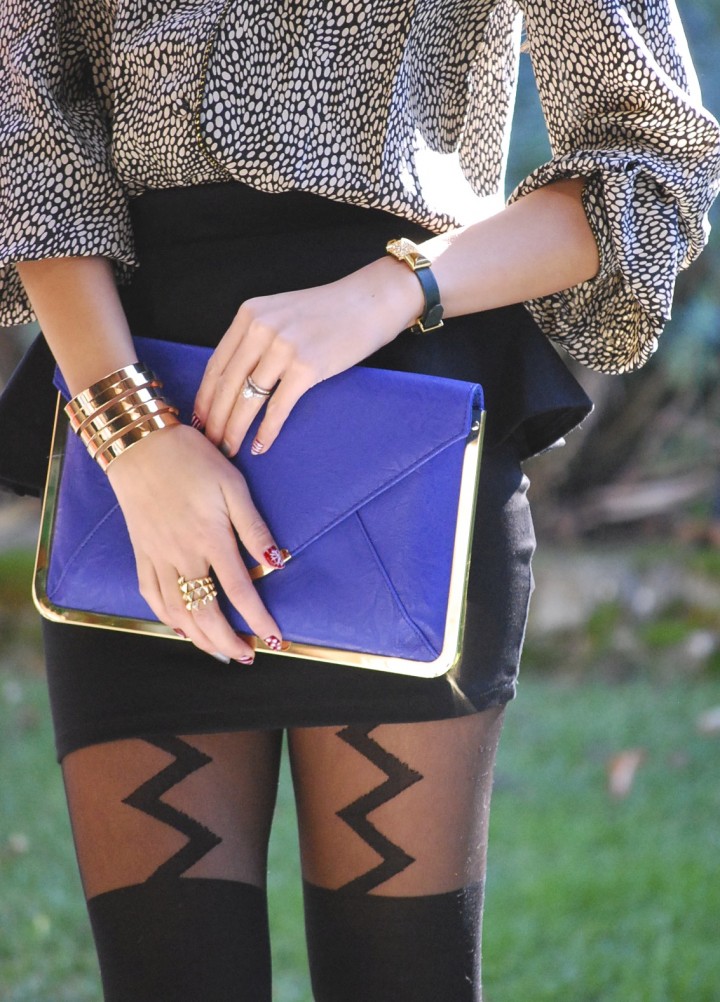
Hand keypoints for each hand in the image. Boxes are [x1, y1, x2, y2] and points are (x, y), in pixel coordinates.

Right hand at [107, 424, 283, 662]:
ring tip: (220, 651)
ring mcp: (158, 558)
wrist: (140, 445)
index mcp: (210, 539)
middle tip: (248, 655)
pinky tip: (182, 628)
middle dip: (228, 642)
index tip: (273, 638)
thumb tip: (277, 562)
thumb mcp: (233, 485)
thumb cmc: (192, 459)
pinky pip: (152, 598)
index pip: (239, 592)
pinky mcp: (142, 555)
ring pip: (177, 614)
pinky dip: (168, 620)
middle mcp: (182, 556)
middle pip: (205, 614)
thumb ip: (254, 527)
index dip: (258, 619)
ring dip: (200, 639)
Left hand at [193, 256, 422, 455]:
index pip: (217, 365)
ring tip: (229, 449)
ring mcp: (284, 347)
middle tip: (209, 445)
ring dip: (235, 430)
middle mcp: (261, 328)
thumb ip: (255, 338)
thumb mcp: (280, 314)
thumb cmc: (328, 313)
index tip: (199, 421)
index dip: (204, 398)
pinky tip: (260, 445)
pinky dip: (267, 430)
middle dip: (215, 420)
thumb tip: (234, 380)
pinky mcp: (308, 367)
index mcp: (249, 315)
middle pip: (227, 385)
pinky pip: (278, 407)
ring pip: (248, 399)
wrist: (369, 302)